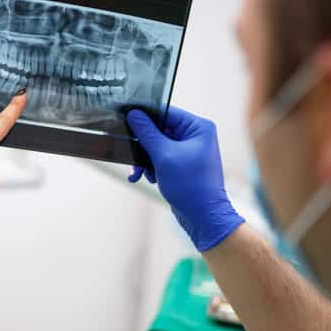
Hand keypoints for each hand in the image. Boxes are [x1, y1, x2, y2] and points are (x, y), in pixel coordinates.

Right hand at [126, 107, 244, 250]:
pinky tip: (148, 179)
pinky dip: (152, 167)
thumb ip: (147, 133)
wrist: (203, 216)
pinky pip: (161, 158)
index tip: (127, 119)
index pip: (166, 113)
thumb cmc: (190, 185)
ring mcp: (189, 151)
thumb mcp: (164, 156)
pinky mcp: (182, 165)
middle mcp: (196, 136)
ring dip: (145, 159)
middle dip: (144, 145)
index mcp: (198, 127)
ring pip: (157, 146)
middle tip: (133, 156)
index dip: (146, 117)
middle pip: (159, 130)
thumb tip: (134, 115)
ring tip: (140, 173)